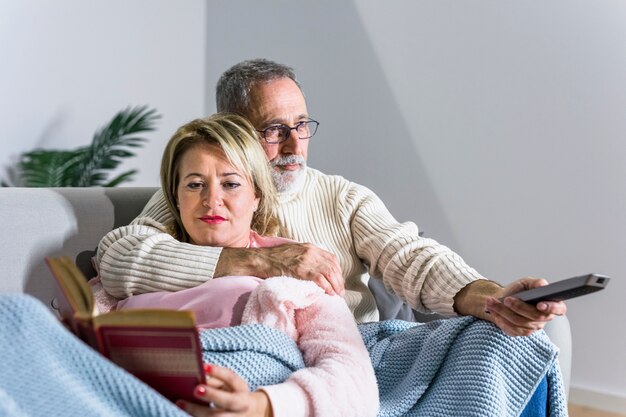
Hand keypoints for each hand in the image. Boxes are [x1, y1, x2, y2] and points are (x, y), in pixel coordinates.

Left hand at [177, 364, 271, 416]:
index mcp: (241, 389)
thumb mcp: (230, 385)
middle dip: (212, 395)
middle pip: (229, 401)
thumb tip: (197, 379)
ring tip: (181, 403)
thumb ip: (216, 381)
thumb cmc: (235, 394)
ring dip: (197, 411)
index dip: (218, 372)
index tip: (203, 366)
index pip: (231, 378)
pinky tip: (185, 412)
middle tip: (195, 389)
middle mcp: (241, 405)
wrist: (252, 413)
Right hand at [218, 243, 343, 295]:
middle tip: (340, 291)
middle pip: (332, 266)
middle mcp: (311, 251)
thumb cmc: (274, 258)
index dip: (337, 270)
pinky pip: (319, 278)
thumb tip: (315, 270)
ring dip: (335, 284)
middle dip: (339, 279)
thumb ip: (306, 258)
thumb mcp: (294, 252)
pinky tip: (329, 293)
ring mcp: (306, 260)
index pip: (331, 258)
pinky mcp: (300, 269)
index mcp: (310, 247)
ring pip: (328, 272)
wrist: (260, 259)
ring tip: (337, 294)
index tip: (338, 280)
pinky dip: (326, 286)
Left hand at [484, 277, 567, 336]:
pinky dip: (500, 318)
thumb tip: (543, 285)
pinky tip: (493, 310)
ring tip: (492, 302)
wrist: (503, 299)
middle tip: (506, 299)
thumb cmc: (518, 291)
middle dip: (518, 307)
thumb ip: (536, 283)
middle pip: (534, 316)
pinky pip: (510, 328)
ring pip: (519, 322)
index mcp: (551, 304)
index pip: (559, 309)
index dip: (551, 308)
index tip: (540, 304)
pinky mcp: (520, 333)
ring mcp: (532, 328)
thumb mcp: (526, 283)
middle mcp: (544, 318)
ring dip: (503, 311)